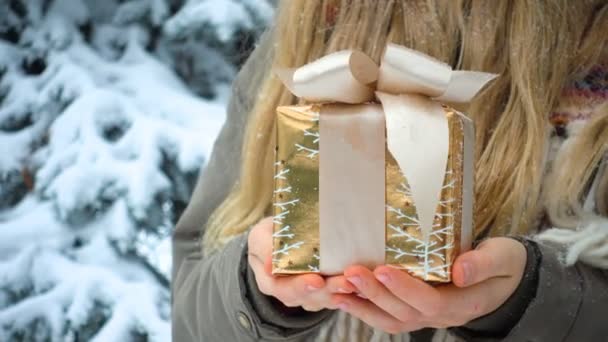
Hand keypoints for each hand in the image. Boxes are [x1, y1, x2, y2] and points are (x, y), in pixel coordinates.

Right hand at [247, 217, 355, 311]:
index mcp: (271, 283)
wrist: (279, 237)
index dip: (301, 286)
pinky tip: (365, 284)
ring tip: (358, 283)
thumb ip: (266, 249)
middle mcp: (291, 294)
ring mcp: (309, 295)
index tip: (316, 280)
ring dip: (343, 292)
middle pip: (310, 297)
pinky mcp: (326, 291)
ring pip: (327, 299)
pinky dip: (352, 292)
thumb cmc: (269, 234)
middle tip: (346, 283)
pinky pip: (339, 296)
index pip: (285, 290)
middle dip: (329, 291)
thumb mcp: (260, 236)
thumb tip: (271, 266)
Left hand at [331, 237, 526, 333]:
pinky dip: (366, 310)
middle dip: (376, 294)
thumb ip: (483, 263)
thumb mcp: (503, 258)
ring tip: (338, 290)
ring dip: (364, 306)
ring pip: (393, 320)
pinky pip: (391, 318)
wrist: (509, 281)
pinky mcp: (419, 312)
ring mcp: (429, 317)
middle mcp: (444, 316)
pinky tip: (345, 297)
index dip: (405, 288)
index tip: (383, 269)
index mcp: (465, 303)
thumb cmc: (505, 263)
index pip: (431, 301)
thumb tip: (460, 270)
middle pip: (405, 312)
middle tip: (351, 272)